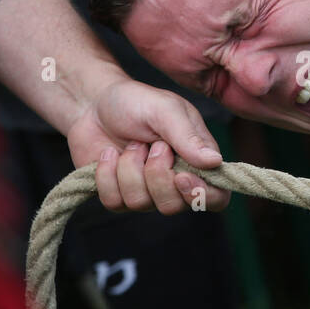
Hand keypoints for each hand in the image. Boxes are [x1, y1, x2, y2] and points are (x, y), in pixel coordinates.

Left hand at [65, 79, 230, 213]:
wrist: (93, 103)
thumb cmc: (136, 102)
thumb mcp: (165, 110)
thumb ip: (188, 137)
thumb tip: (215, 162)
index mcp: (197, 161)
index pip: (216, 197)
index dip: (201, 195)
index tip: (180, 176)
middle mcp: (174, 182)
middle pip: (173, 206)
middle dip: (156, 175)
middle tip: (152, 145)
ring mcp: (146, 191)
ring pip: (140, 203)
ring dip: (129, 168)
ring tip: (130, 145)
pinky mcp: (118, 195)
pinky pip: (114, 202)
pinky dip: (107, 174)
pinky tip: (109, 155)